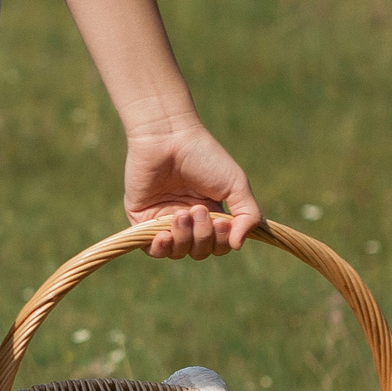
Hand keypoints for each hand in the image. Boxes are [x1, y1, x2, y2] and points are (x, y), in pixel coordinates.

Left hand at [123, 120, 261, 259]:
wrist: (168, 138)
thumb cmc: (204, 156)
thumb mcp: (236, 184)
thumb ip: (248, 215)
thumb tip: (238, 245)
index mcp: (211, 214)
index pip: (219, 245)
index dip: (222, 242)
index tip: (223, 223)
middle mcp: (188, 221)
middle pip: (199, 251)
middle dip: (202, 236)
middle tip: (198, 209)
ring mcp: (164, 221)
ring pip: (177, 252)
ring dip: (183, 238)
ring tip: (182, 213)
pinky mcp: (142, 220)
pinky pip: (152, 249)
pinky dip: (161, 248)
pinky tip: (165, 235)